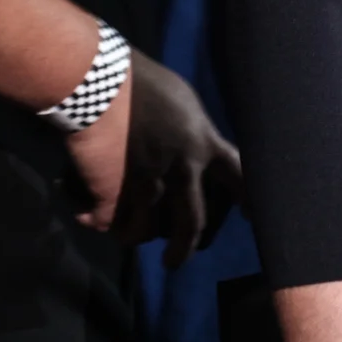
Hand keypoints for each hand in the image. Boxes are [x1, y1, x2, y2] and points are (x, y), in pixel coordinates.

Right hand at [109, 51, 243, 266]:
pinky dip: (101, 223)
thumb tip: (200, 147)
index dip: (249, 200)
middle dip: (186, 247)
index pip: (240, 178)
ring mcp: (148, 183)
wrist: (98, 80)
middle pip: (194, 222)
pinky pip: (112, 222)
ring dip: (138, 237)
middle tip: (176, 261)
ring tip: (130, 240)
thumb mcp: (183, 102)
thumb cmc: (143, 81)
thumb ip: (193, 132)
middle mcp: (182, 168)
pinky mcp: (114, 191)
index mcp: (204, 143)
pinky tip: (90, 220)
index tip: (251, 216)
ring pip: (148, 229)